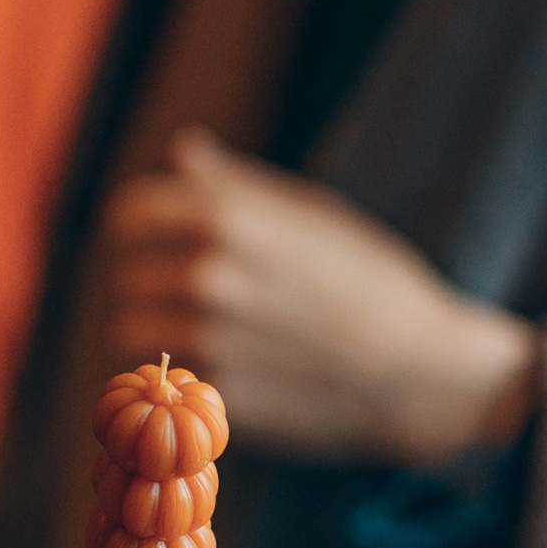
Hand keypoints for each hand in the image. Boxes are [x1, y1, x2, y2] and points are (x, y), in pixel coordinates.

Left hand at [102, 126, 541, 462]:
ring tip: (200, 331)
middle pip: (124, 274)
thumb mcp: (312, 214)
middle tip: (190, 295)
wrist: (422, 371)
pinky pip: (164, 377)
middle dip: (149, 281)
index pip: (128, 215)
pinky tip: (224, 366)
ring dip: (154, 330)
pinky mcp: (217, 395)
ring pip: (128, 330)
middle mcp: (209, 275)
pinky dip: (180, 372)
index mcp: (228, 217)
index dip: (141, 228)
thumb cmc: (373, 280)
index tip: (160, 242)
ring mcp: (210, 340)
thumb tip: (181, 152)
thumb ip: (233, 186)